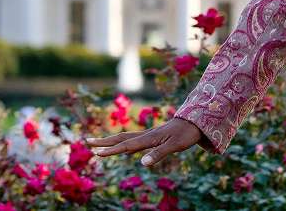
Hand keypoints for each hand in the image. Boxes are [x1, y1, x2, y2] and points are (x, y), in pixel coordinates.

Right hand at [86, 117, 202, 166]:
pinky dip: (123, 142)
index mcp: (149, 138)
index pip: (126, 145)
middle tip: (87, 141)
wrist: (197, 121)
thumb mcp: (175, 146)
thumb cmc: (187, 134)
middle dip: (105, 141)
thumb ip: (159, 154)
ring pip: (126, 138)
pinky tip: (122, 147)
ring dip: (111, 140)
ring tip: (98, 143)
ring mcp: (150, 135)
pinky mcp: (154, 136)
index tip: (97, 153)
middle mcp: (147, 135)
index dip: (112, 150)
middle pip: (121, 138)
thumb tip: (142, 164)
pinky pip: (134, 139)